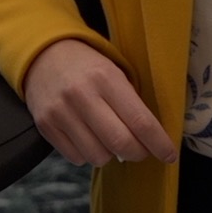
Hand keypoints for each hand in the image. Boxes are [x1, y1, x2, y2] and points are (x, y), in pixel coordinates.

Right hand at [21, 39, 177, 166]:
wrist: (42, 54)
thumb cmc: (87, 66)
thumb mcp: (113, 71)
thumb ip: (130, 101)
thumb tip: (151, 139)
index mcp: (106, 77)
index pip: (140, 120)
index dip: (159, 143)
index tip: (169, 155)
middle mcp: (82, 95)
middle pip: (121, 142)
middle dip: (138, 153)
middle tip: (141, 150)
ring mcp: (61, 112)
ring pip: (98, 156)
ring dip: (110, 154)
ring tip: (108, 139)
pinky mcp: (45, 125)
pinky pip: (76, 158)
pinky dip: (87, 154)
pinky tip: (88, 137)